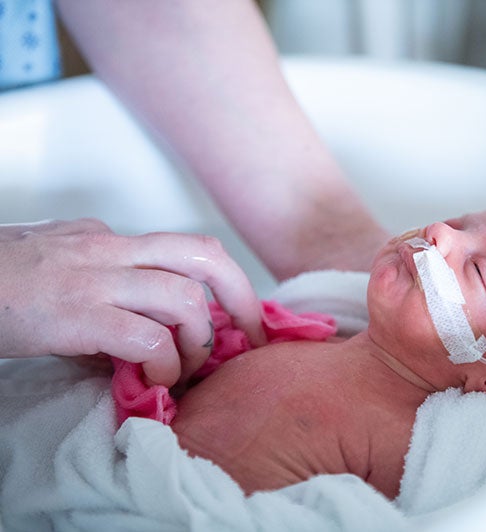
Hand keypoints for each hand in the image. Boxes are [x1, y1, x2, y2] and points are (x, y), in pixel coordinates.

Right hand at [0, 218, 264, 385]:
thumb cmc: (1, 281)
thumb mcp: (61, 267)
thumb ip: (107, 284)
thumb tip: (143, 325)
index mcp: (109, 238)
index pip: (189, 250)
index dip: (226, 284)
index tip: (240, 316)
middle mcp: (110, 250)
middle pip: (204, 256)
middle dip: (240, 296)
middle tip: (252, 334)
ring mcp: (95, 279)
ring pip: (183, 299)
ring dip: (199, 341)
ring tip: (188, 368)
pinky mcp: (77, 315)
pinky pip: (146, 338)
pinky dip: (164, 363)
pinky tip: (155, 381)